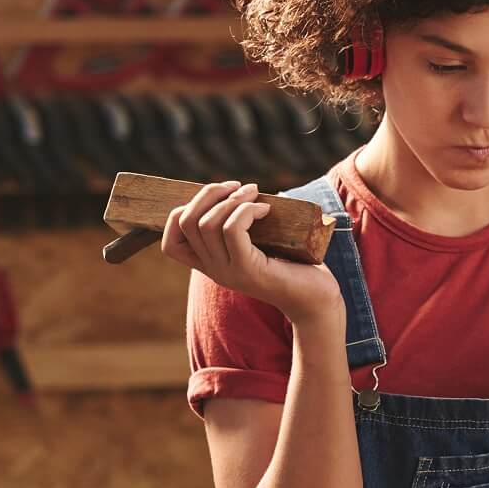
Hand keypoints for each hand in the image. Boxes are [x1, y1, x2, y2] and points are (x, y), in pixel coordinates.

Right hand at [160, 181, 342, 327]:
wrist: (317, 300)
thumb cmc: (294, 267)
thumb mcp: (260, 245)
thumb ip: (241, 228)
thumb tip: (238, 189)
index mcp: (211, 265)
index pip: (171, 242)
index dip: (182, 211)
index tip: (218, 197)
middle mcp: (213, 270)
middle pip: (187, 221)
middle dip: (209, 193)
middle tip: (239, 187)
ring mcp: (228, 271)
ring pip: (207, 223)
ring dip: (232, 199)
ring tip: (256, 194)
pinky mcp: (247, 269)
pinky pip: (232, 229)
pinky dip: (247, 210)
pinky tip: (266, 210)